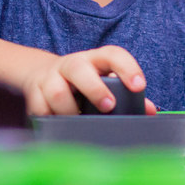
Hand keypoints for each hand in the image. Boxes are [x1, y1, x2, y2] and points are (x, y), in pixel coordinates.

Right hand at [21, 45, 157, 115]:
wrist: (42, 74)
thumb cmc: (84, 82)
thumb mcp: (104, 81)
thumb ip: (126, 94)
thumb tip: (150, 111)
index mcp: (94, 60)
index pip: (112, 55)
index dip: (127, 68)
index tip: (139, 86)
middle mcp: (71, 65)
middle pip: (79, 68)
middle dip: (94, 88)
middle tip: (108, 106)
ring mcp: (50, 78)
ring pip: (58, 93)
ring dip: (70, 112)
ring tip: (79, 122)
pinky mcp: (34, 93)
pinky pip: (40, 110)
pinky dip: (52, 122)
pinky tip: (60, 128)